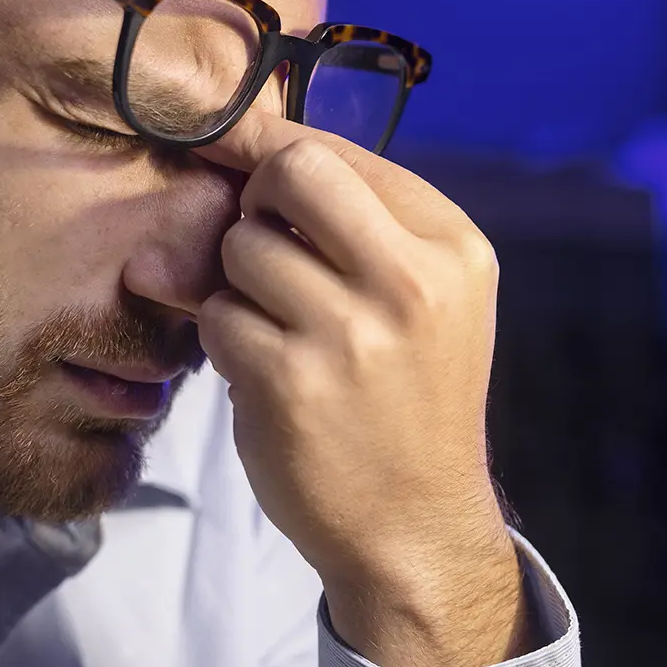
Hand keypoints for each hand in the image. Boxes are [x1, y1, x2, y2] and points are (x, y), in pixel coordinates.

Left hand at [192, 113, 528, 666]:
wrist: (415, 526)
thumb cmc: (406, 400)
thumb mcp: (417, 300)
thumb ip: (346, 223)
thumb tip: (230, 140)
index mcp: (450, 247)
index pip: (338, 151)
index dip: (274, 152)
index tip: (244, 166)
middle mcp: (411, 281)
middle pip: (291, 173)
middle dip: (255, 202)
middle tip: (262, 248)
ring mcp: (350, 334)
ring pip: (241, 248)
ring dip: (237, 285)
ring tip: (279, 330)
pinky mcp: (290, 383)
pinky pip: (216, 316)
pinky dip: (224, 340)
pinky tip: (265, 372)